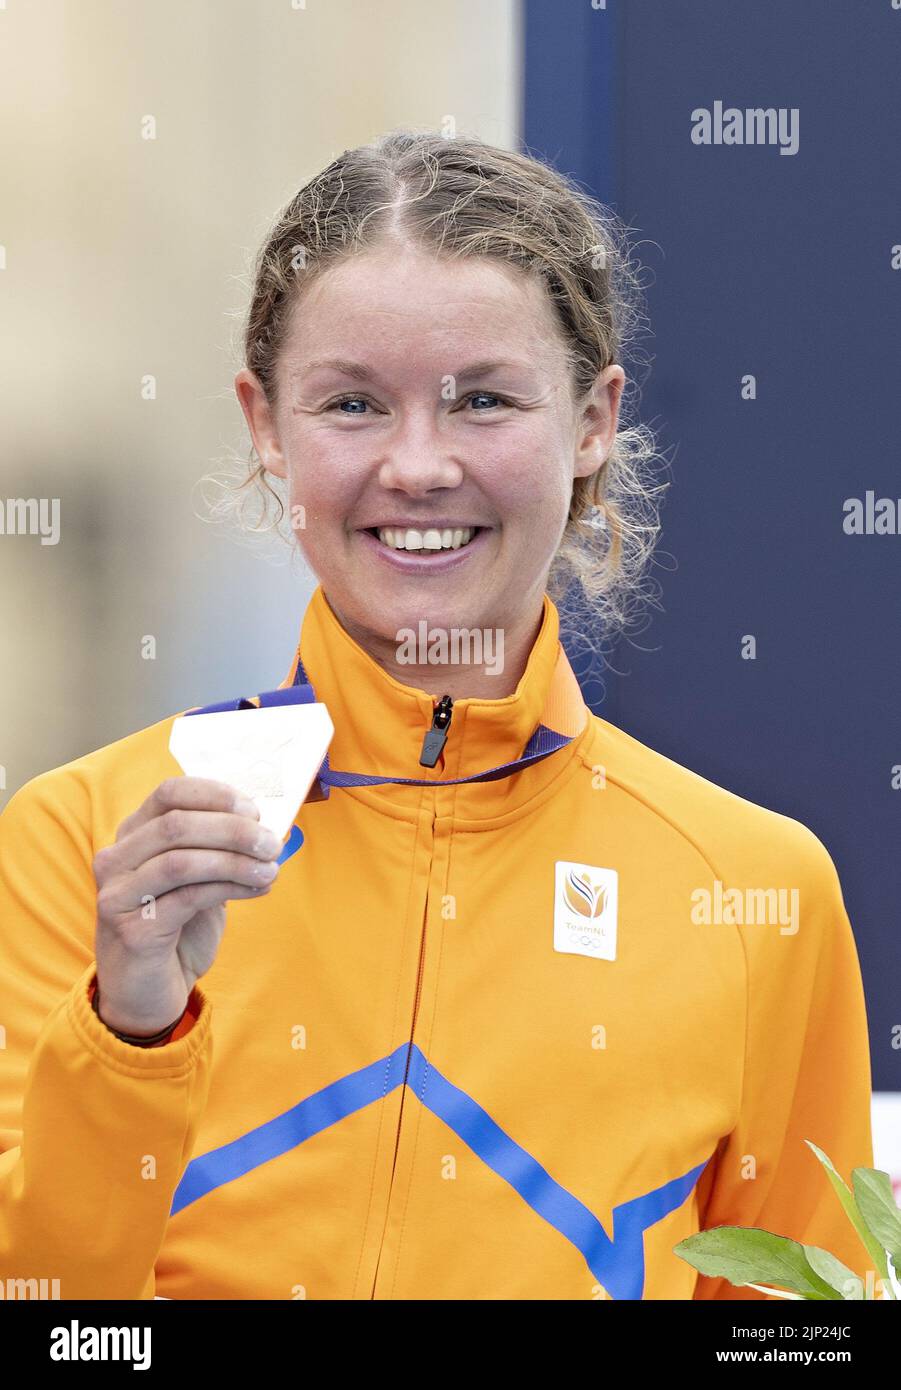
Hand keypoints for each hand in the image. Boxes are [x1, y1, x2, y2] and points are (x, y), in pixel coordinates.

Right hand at [92, 777, 281, 1036]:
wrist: (149, 992)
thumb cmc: (178, 928)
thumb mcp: (199, 879)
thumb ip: (220, 849)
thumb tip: (267, 827)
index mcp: (133, 835)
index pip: (168, 793)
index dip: (214, 795)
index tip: (253, 810)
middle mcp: (116, 859)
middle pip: (176, 824)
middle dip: (232, 830)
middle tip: (271, 843)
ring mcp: (118, 895)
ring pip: (181, 861)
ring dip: (235, 861)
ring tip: (270, 870)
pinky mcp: (132, 930)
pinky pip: (188, 898)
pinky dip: (230, 888)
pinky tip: (258, 889)